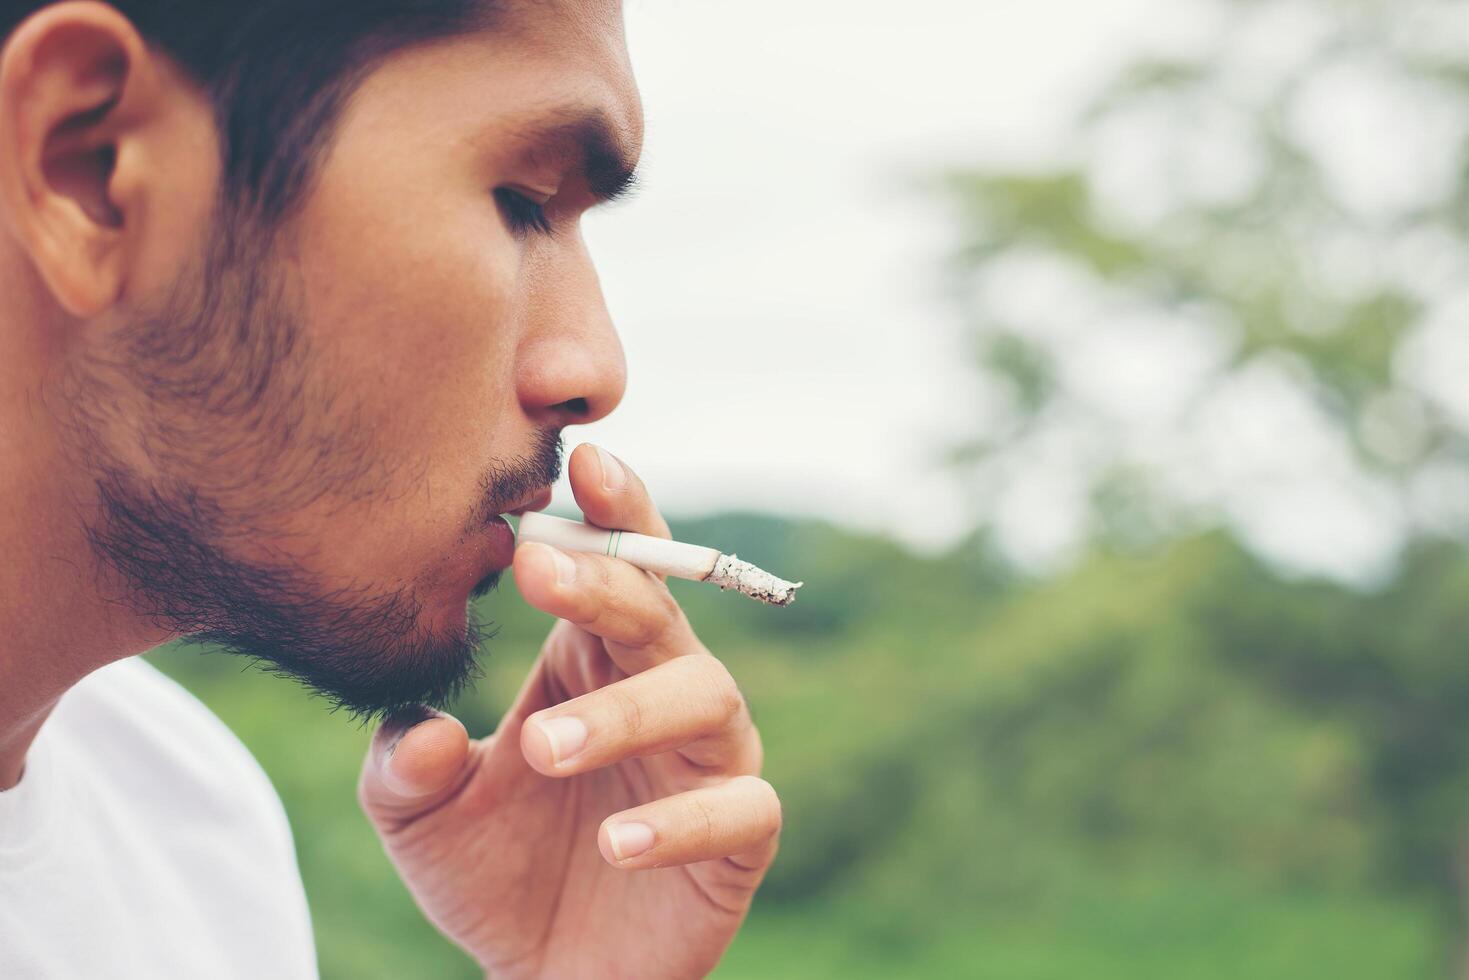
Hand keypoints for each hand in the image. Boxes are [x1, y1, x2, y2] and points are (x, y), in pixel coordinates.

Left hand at [357, 444, 781, 979]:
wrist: (543, 975)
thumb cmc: (492, 872)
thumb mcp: (419, 817)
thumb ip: (402, 766)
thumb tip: (417, 729)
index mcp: (594, 659)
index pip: (619, 566)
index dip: (613, 512)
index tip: (581, 463)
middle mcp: (663, 689)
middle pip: (660, 612)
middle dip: (608, 585)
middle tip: (539, 576)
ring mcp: (709, 759)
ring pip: (707, 696)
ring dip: (627, 711)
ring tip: (543, 747)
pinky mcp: (741, 834)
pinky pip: (740, 807)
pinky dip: (684, 819)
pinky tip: (618, 841)